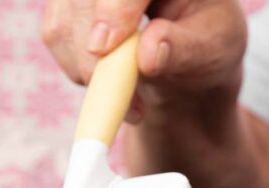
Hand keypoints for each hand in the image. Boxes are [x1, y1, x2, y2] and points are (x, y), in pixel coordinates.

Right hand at [41, 0, 246, 121]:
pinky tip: (108, 79)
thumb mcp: (213, 48)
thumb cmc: (208, 44)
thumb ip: (183, 49)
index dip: (113, 8)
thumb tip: (148, 56)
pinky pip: (55, 34)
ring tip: (127, 98)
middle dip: (89, 46)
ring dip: (86, 66)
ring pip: (64, 16)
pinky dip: (77, 68)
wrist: (190, 56)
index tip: (104, 48)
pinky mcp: (69, 3)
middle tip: (111, 91)